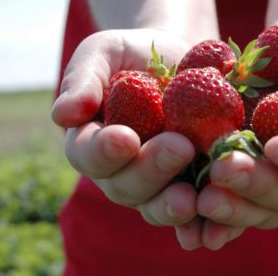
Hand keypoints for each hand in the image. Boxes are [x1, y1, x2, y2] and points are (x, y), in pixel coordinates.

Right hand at [51, 29, 200, 231]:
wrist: (178, 60)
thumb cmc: (133, 54)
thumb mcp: (103, 52)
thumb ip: (83, 79)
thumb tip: (63, 114)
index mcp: (91, 141)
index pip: (88, 155)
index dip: (105, 152)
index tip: (126, 138)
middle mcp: (119, 170)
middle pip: (126, 186)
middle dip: (151, 170)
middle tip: (179, 148)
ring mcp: (155, 183)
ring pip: (156, 206)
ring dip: (172, 205)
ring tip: (193, 196)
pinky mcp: (189, 185)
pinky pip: (193, 212)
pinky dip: (201, 222)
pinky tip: (213, 224)